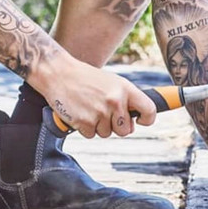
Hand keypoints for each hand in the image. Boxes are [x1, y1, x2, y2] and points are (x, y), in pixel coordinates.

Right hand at [38, 58, 156, 138]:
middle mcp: (115, 101)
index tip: (139, 121)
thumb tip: (133, 123)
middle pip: (126, 131)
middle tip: (102, 112)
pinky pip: (91, 135)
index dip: (147, 119)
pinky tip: (79, 112)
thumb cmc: (85, 78)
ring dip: (98, 126)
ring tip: (88, 107)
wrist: (58, 73)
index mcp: (125, 89)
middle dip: (115, 126)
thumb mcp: (110, 82)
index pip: (149, 110)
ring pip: (106, 133)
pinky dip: (84, 127)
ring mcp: (100, 113)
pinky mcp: (85, 122)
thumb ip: (125, 99)